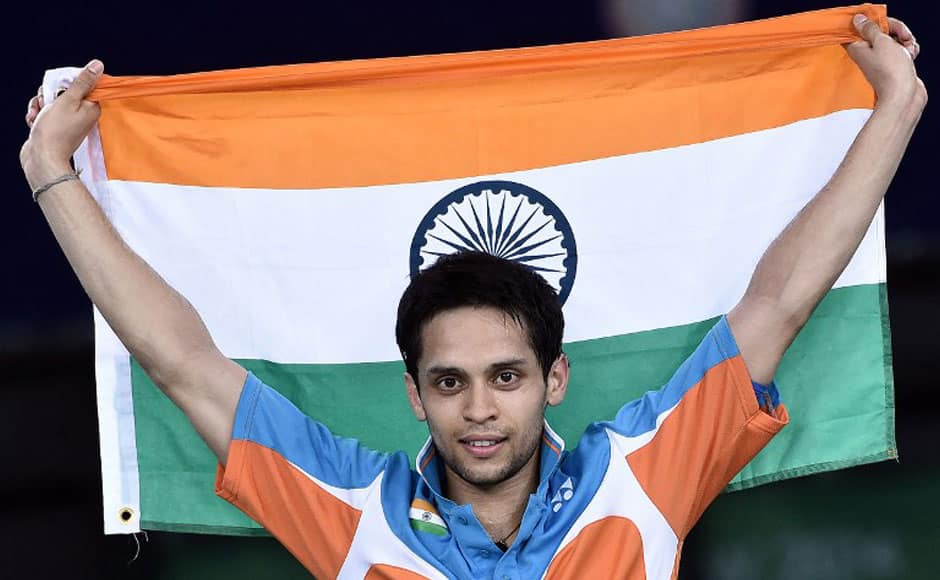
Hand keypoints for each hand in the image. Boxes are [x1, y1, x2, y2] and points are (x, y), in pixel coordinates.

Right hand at [20, 60, 103, 189]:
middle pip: (65, 91)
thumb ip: (82, 82)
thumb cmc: (55, 131)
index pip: (85, 84)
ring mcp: (69, 121)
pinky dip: (37, 115)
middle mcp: (83, 114)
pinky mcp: (56, 127)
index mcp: (92, 107)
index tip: (60, 88)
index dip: (69, 82)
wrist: (42, 158)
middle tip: (47, 102)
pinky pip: (45, 113)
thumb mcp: (68, 100)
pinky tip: (35, 122)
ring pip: (52, 101)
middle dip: (50, 93)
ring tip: (38, 115)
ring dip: (40, 104)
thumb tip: (98, 65)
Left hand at [846, 15, 926, 111]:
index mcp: (857, 47)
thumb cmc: (891, 72)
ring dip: (904, 40)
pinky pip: (900, 49)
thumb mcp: (881, 42)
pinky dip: (908, 50)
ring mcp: (880, 59)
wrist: (903, 94)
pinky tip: (911, 55)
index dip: (872, 22)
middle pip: (879, 31)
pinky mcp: (892, 64)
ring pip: (893, 39)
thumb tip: (858, 20)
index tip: (883, 23)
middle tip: (902, 36)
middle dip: (895, 29)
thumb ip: (871, 28)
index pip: (859, 28)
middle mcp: (866, 53)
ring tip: (907, 49)